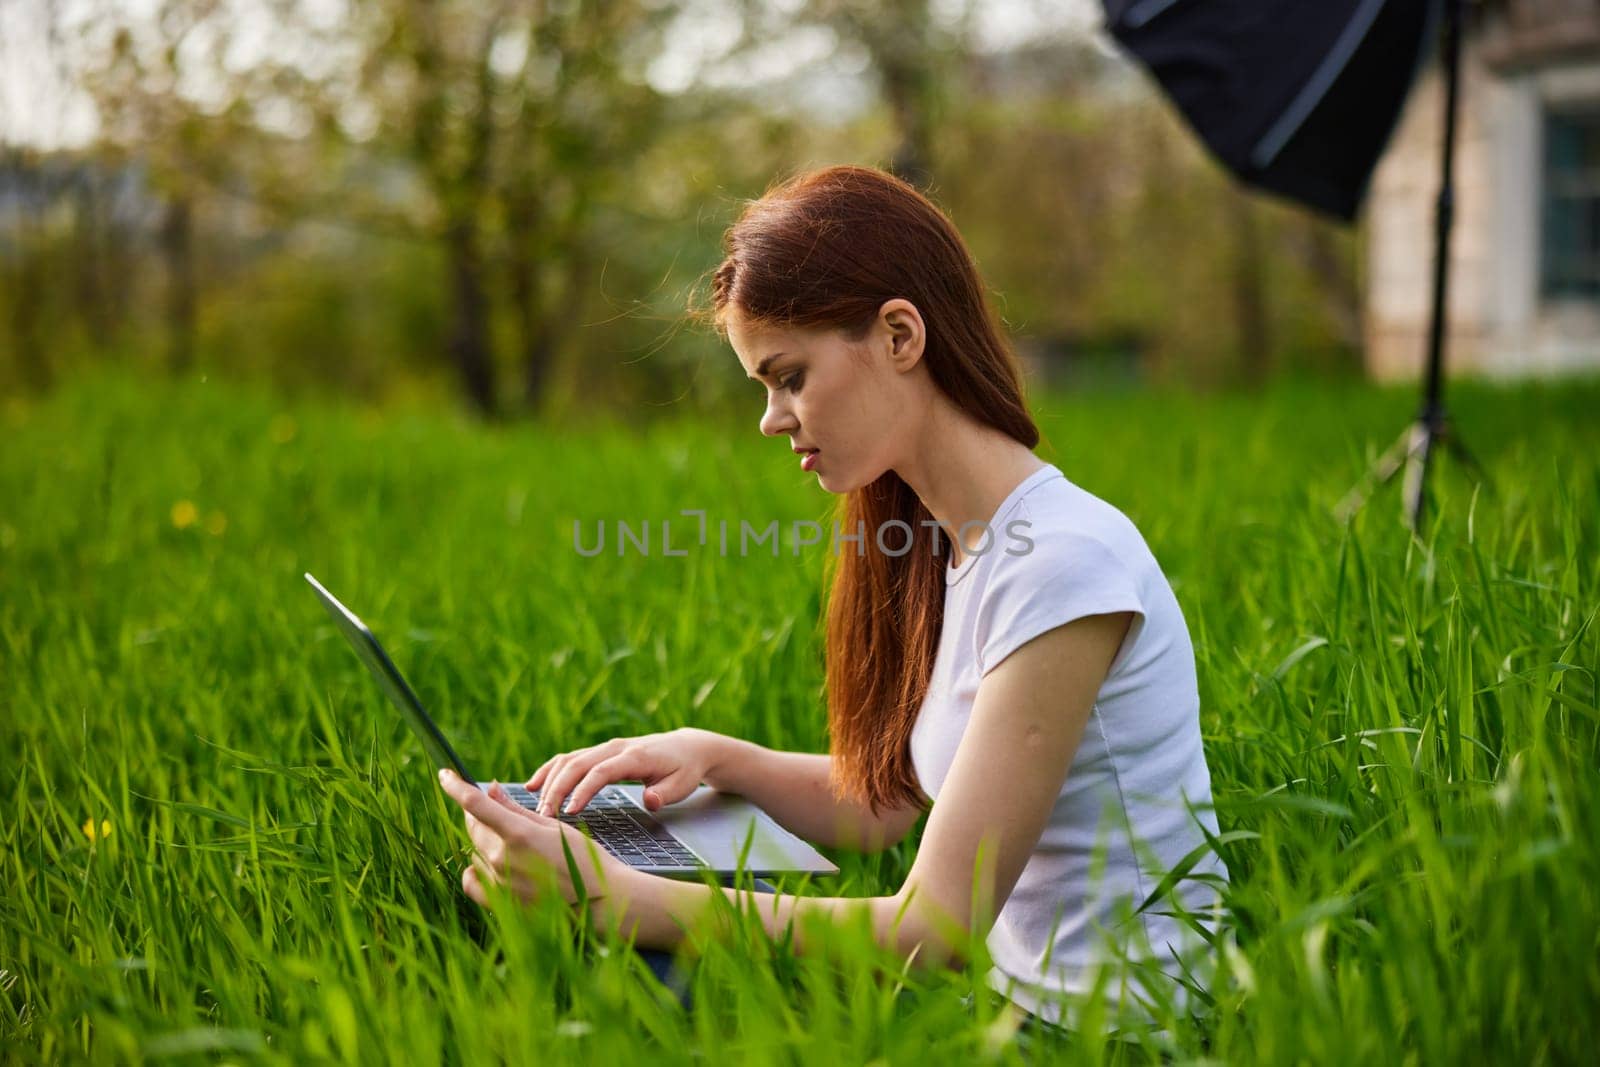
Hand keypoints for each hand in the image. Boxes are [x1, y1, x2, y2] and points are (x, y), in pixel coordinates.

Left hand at [436, 768, 629, 908]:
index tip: (444, 775)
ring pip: (476, 851)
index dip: (456, 786)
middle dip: (481, 815)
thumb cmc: (582, 859)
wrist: (598, 903)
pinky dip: (476, 868)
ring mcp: (497, 883)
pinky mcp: (497, 903)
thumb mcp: (553, 827)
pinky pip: (471, 879)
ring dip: (487, 842)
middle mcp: (502, 859)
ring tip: (518, 848)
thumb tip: (491, 789)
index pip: (474, 804)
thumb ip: (516, 810)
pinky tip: (491, 865)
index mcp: (518, 834)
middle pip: (474, 827)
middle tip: (500, 813)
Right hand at [526, 726, 723, 817]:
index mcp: (634, 756)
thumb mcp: (682, 785)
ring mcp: (605, 748)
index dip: (583, 790)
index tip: (570, 811)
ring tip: (537, 808)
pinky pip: (568, 758)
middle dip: (557, 789)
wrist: (687, 747)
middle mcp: (615, 748)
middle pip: (577, 764)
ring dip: (549, 782)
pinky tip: (532, 786)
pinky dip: (549, 770)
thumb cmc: (684, 769)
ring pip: (568, 760)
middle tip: (544, 816)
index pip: (602, 772)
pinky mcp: (599, 753)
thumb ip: (665, 794)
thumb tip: (650, 800)